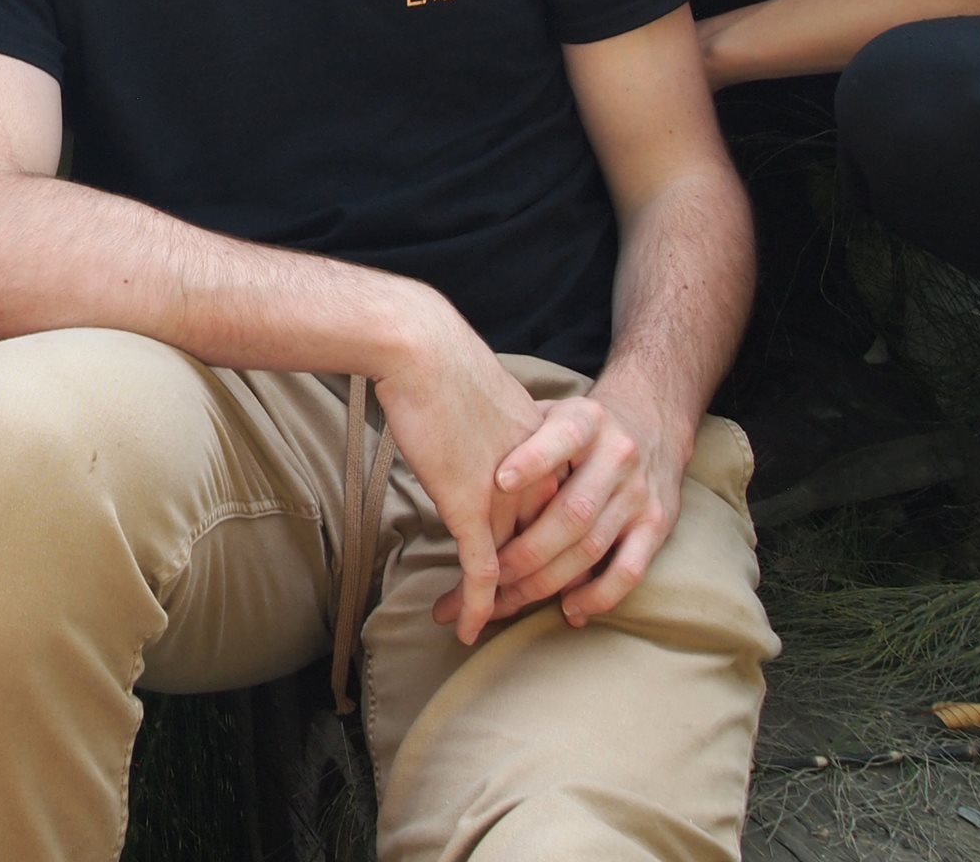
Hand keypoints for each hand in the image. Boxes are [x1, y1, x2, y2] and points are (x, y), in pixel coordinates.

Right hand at [374, 299, 546, 646]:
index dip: (544, 551)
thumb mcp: (483, 401)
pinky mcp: (473, 508)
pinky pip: (480, 572)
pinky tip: (464, 627)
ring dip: (491, 603)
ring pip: (510, 568)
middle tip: (501, 613)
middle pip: (540, 549)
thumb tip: (473, 437)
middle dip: (522, 587)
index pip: (555, 517)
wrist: (423, 351)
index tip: (526, 572)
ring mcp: (508, 498)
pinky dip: (474, 605)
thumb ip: (490, 430)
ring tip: (470, 624)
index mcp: (548, 454)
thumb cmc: (442, 363)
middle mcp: (538, 481)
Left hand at [449, 383, 689, 628]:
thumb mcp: (547, 412)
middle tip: (483, 578)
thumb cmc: (573, 427)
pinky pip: (629, 570)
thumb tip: (453, 454)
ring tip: (505, 603)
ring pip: (591, 547)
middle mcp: (618, 456)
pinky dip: (598, 595)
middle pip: (570, 513)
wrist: (649, 423)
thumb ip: (514, 432)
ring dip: (546, 581)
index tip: (498, 480)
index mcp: (586, 421)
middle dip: (523, 552)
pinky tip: (568, 610)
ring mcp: (638, 494)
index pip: (561, 438)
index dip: (532, 461)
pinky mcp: (656, 526)